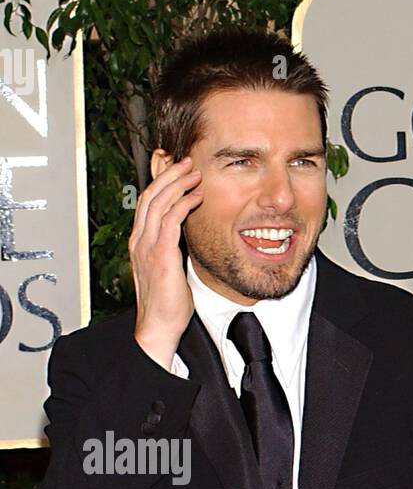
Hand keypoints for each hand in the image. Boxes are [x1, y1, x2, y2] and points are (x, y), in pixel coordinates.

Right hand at [130, 154, 202, 366]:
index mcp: (139, 242)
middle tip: (187, 162)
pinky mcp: (161, 255)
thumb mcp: (169, 269)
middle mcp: (139, 240)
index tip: (177, 171)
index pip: (146, 202)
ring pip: (158, 202)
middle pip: (150, 195)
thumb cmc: (167, 303)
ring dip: (178, 183)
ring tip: (194, 172)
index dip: (160, 182)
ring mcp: (147, 246)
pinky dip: (183, 204)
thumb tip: (184, 239)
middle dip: (168, 174)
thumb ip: (172, 250)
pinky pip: (170, 221)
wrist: (158, 326)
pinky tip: (196, 197)